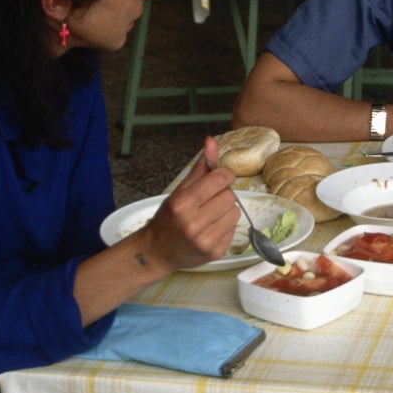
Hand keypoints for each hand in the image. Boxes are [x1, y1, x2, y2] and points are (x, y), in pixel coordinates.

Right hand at [142, 136, 240, 269]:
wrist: (157, 252)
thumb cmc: (168, 219)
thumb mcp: (179, 190)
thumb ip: (200, 167)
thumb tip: (212, 140)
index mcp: (183, 204)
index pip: (220, 179)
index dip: (223, 175)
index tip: (218, 179)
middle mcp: (193, 223)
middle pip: (230, 196)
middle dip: (222, 195)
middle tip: (208, 202)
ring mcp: (205, 240)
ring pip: (236, 212)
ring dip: (226, 211)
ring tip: (209, 216)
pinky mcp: (216, 252)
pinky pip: (234, 229)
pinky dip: (225, 226)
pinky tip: (210, 229)